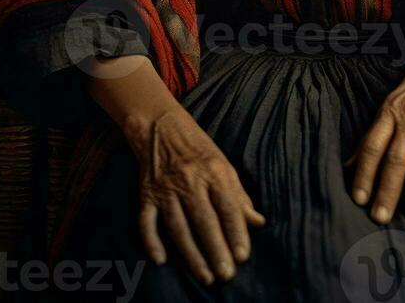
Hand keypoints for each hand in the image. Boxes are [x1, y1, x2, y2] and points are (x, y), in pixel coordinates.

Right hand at [123, 104, 265, 286]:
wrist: (162, 127)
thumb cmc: (199, 150)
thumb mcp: (223, 166)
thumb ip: (239, 196)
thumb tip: (258, 222)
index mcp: (214, 172)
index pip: (228, 206)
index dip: (236, 232)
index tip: (243, 256)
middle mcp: (190, 181)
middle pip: (204, 220)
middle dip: (216, 249)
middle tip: (226, 275)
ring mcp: (166, 189)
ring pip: (178, 226)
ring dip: (191, 254)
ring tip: (205, 276)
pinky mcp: (146, 195)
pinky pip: (146, 222)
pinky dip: (151, 242)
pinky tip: (161, 260)